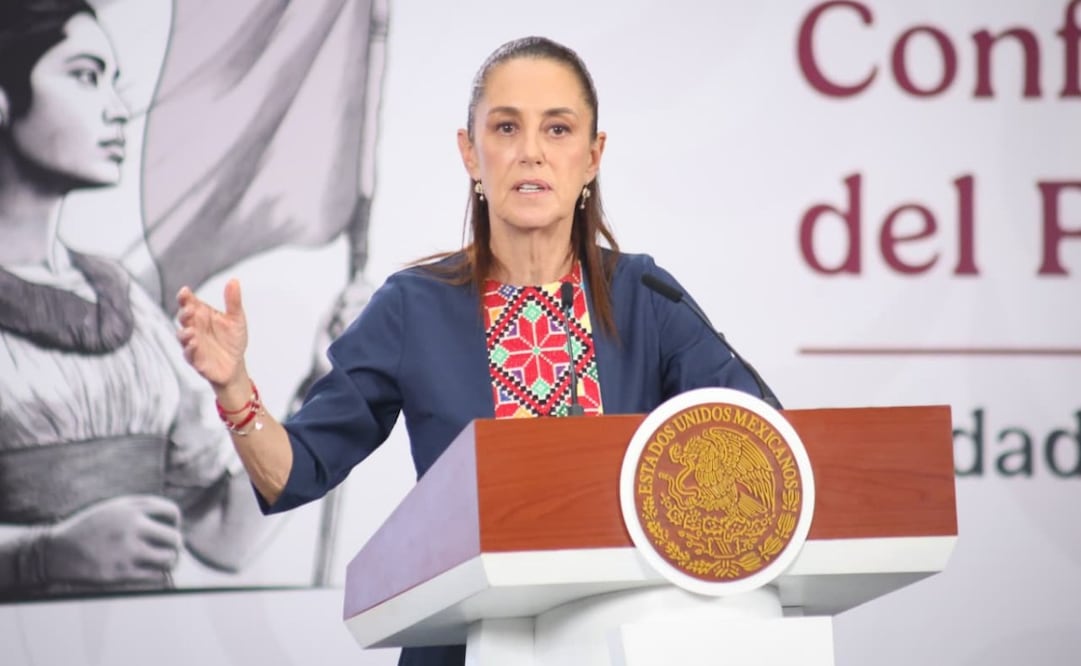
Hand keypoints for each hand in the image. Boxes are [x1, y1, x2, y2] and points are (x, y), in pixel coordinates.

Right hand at [43, 495, 182, 584]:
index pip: (172, 512)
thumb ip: (142, 507)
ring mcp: (127, 552)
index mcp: (131, 509)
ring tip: (163, 560)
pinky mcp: (121, 573)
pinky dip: (158, 574)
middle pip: (175, 538)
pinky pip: (156, 576)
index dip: (175, 521)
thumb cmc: (90, 528)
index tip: (168, 527)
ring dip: (170, 561)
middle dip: (175, 544)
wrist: (56, 551)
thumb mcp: (113, 508)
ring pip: (169, 558)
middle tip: (167, 548)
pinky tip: (151, 571)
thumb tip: (174, 518)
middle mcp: (131, 528)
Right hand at [176, 279, 247, 388]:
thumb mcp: (236, 318)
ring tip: (191, 330)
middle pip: (183, 318)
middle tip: (190, 309)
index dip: (185, 297)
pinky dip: (190, 349)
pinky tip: (194, 344)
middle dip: (184, 313)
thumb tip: (233, 280)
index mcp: (201, 314)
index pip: (189, 302)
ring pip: (182, 336)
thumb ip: (233, 301)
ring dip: (184, 333)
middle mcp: (194, 327)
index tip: (185, 291)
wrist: (235, 364)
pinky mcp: (195, 359)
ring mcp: (192, 343)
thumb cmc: (232, 339)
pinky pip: (189, 354)